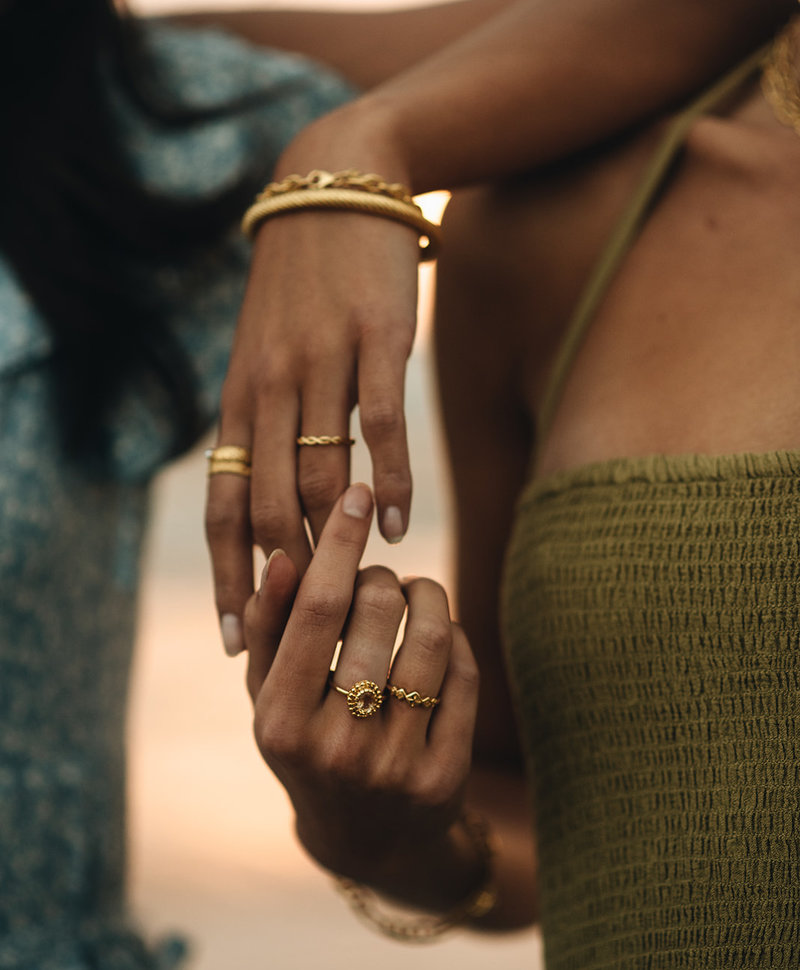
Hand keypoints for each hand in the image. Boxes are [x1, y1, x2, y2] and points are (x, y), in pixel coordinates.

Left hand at [205, 185, 419, 655]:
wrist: (335, 189)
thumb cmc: (302, 288)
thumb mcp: (265, 354)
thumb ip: (266, 425)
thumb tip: (280, 504)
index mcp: (239, 397)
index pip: (221, 503)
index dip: (227, 575)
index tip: (240, 636)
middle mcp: (270, 386)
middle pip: (269, 505)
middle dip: (287, 574)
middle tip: (309, 631)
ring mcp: (322, 362)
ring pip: (323, 474)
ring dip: (339, 537)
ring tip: (360, 583)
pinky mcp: (376, 341)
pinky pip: (381, 427)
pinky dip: (391, 484)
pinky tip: (400, 524)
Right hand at [243, 483, 481, 905]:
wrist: (367, 839)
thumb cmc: (308, 748)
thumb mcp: (270, 698)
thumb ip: (268, 629)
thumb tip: (284, 557)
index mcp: (280, 723)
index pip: (316, 608)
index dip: (341, 542)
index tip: (358, 493)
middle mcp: (337, 749)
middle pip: (378, 612)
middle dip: (383, 574)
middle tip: (381, 577)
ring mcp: (396, 767)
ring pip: (434, 637)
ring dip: (429, 594)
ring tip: (415, 593)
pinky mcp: (446, 776)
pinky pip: (466, 673)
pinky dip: (456, 635)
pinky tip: (439, 633)